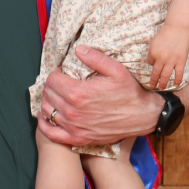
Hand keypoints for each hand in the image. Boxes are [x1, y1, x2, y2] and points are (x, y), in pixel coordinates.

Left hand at [37, 45, 161, 145]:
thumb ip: (95, 58)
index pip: (52, 80)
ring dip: (48, 101)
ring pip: (47, 111)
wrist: (143, 117)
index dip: (56, 73)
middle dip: (52, 85)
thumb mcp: (116, 70)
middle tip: (60, 83)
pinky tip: (47, 116)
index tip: (63, 72)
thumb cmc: (130, 93)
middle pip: (48, 94)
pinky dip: (45, 124)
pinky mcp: (78, 139)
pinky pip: (51, 134)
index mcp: (78, 93)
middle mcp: (73, 112)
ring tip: (56, 96)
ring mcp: (74, 127)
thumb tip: (78, 49)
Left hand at [147, 24, 188, 89]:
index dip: (151, 67)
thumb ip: (152, 53)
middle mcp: (161, 59)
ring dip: (163, 83)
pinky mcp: (181, 61)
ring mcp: (171, 61)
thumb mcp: (153, 43)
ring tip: (161, 88)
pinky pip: (178, 73)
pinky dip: (177, 80)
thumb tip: (151, 63)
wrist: (177, 29)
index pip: (150, 64)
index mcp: (153, 53)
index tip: (152, 70)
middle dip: (154, 81)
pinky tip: (175, 84)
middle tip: (152, 87)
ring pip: (166, 75)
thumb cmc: (164, 35)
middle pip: (156, 73)